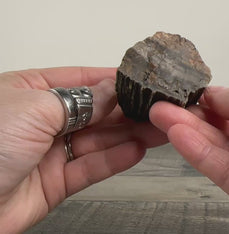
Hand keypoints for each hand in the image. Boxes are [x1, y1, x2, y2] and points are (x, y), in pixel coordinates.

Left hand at [0, 67, 166, 232]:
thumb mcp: (35, 107)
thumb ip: (80, 100)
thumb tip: (112, 90)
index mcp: (29, 91)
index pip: (79, 80)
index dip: (111, 80)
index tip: (141, 80)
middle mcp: (41, 120)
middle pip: (94, 112)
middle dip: (127, 110)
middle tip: (158, 109)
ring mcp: (50, 152)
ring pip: (98, 140)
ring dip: (129, 135)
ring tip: (158, 129)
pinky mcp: (56, 182)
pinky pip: (91, 167)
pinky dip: (115, 160)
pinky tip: (137, 150)